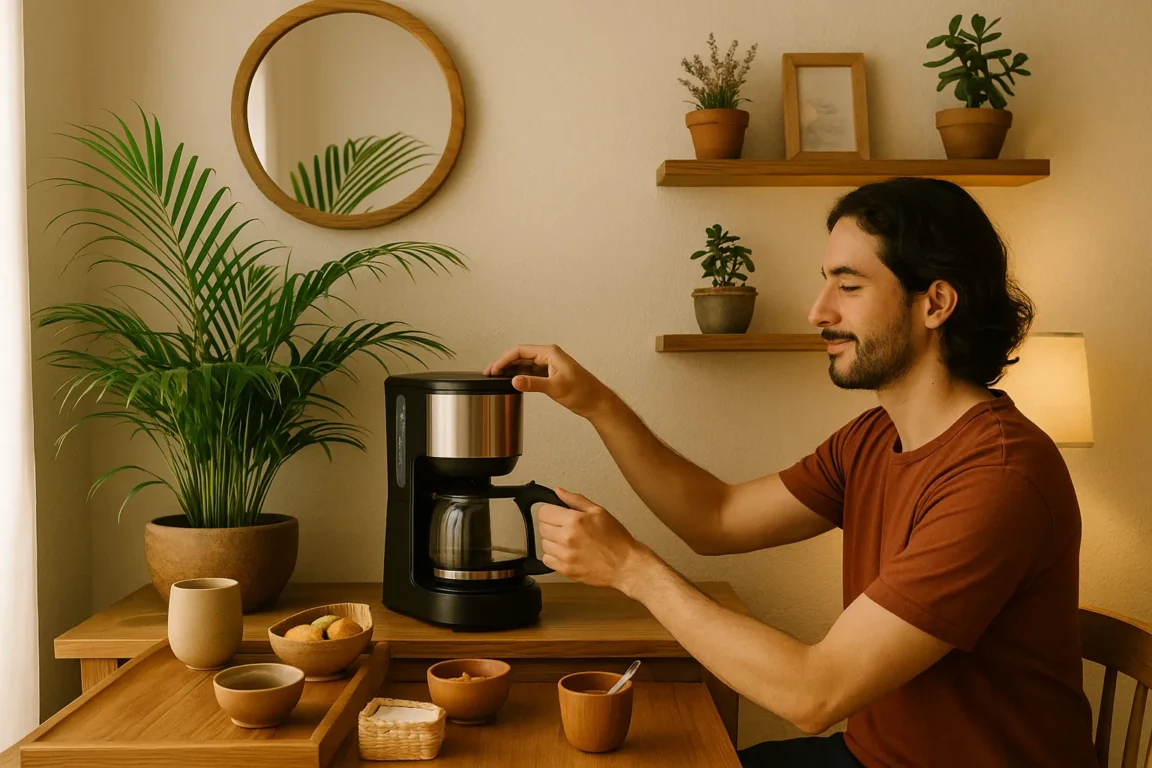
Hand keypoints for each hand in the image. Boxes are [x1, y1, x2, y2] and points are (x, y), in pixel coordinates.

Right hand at [483, 344, 612, 419]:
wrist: (596, 402)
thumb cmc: (583, 392)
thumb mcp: (556, 387)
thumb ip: (534, 384)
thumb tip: (515, 380)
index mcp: (550, 353)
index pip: (521, 351)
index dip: (504, 359)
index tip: (494, 369)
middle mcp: (549, 356)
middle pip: (520, 356)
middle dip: (504, 363)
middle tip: (489, 372)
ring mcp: (549, 365)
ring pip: (524, 364)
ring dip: (510, 370)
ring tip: (496, 377)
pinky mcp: (550, 374)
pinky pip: (530, 372)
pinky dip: (519, 376)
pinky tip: (512, 381)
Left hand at [537, 488, 651, 594]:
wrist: (625, 565)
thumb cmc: (616, 540)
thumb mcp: (599, 512)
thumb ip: (575, 500)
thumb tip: (558, 492)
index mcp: (574, 521)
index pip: (544, 512)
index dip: (549, 510)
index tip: (555, 513)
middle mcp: (567, 538)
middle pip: (542, 527)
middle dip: (551, 524)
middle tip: (565, 527)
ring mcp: (565, 555)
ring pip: (543, 544)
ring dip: (552, 541)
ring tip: (568, 540)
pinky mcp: (565, 570)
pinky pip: (547, 560)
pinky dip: (553, 556)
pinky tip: (566, 552)